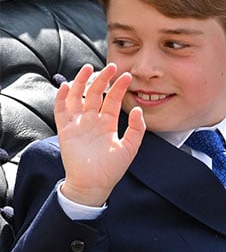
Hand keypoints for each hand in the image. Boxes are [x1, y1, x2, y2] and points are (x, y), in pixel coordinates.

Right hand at [54, 63, 145, 205]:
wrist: (94, 184)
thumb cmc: (112, 169)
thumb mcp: (130, 147)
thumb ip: (136, 129)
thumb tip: (138, 110)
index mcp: (108, 123)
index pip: (113, 99)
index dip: (119, 87)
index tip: (127, 75)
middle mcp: (92, 120)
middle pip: (96, 94)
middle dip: (102, 79)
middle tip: (111, 66)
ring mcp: (78, 124)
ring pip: (78, 97)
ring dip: (81, 82)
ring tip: (88, 68)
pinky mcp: (65, 130)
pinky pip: (61, 110)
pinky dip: (62, 97)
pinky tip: (68, 86)